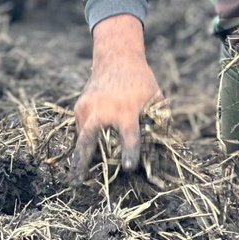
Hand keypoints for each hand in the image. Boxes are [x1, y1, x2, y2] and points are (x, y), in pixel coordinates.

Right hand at [71, 15, 163, 179]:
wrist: (116, 58)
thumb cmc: (140, 82)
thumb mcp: (155, 99)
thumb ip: (157, 123)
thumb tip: (163, 151)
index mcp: (126, 110)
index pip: (128, 136)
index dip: (130, 154)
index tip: (129, 168)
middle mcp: (102, 110)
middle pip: (88, 140)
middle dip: (83, 162)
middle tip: (78, 181)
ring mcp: (87, 107)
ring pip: (81, 137)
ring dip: (79, 156)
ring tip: (75, 175)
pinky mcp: (79, 107)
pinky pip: (80, 129)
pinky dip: (83, 141)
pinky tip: (83, 154)